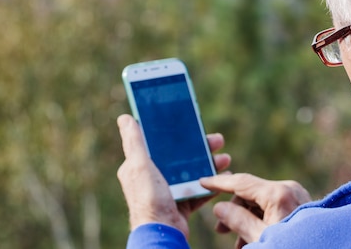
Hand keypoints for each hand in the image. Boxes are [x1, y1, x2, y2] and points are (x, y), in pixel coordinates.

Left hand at [116, 114, 230, 237]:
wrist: (162, 233)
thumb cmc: (148, 200)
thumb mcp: (140, 166)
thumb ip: (134, 143)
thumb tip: (125, 118)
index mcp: (140, 167)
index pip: (160, 144)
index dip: (177, 134)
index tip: (194, 125)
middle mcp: (153, 178)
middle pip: (180, 157)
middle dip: (201, 148)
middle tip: (218, 140)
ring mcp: (168, 192)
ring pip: (192, 173)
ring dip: (209, 165)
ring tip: (225, 159)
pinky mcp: (180, 204)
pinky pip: (198, 191)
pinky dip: (211, 185)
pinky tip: (224, 178)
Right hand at [200, 173, 310, 247]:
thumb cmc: (292, 248)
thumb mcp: (260, 238)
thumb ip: (237, 221)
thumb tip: (219, 208)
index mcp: (278, 193)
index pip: (241, 182)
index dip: (219, 183)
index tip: (202, 182)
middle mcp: (288, 189)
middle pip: (250, 193)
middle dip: (233, 211)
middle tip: (220, 231)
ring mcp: (296, 196)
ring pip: (261, 202)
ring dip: (246, 219)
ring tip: (238, 244)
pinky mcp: (301, 205)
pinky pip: (274, 207)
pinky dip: (261, 220)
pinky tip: (254, 239)